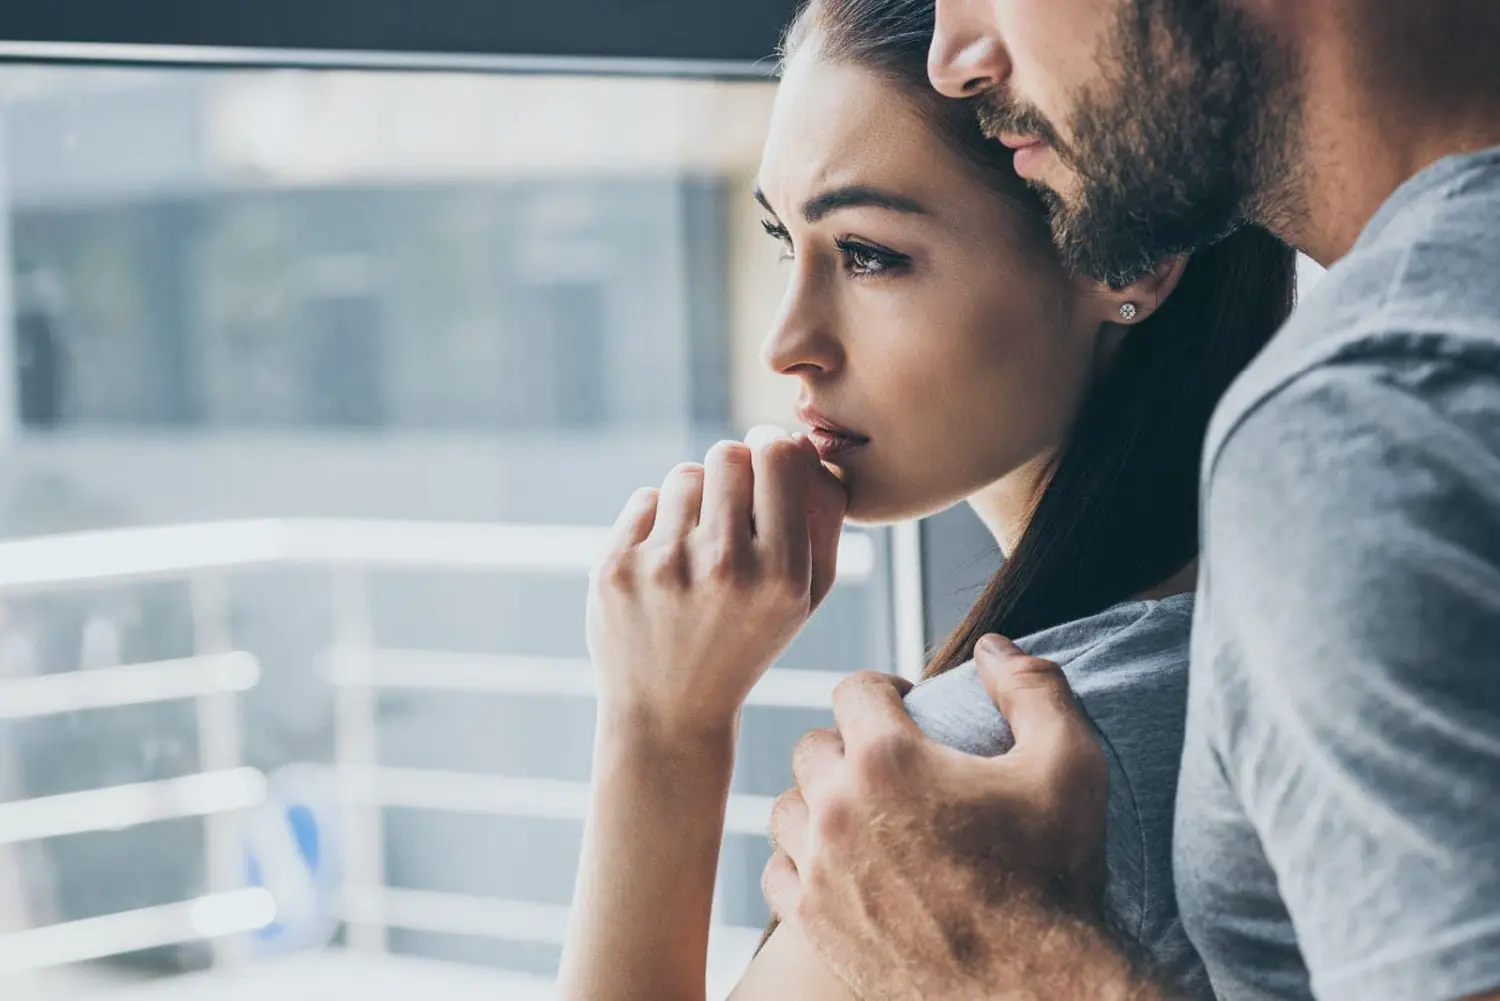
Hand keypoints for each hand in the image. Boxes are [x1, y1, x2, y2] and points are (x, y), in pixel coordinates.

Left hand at [586, 427, 846, 735]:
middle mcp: (724, 566)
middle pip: (728, 455)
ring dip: (695, 496)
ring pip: (685, 474)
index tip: (769, 457)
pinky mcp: (615, 568)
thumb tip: (807, 445)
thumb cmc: (748, 640)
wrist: (669, 710)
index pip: (779, 457)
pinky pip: (646, 498)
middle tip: (732, 501)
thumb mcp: (807, 596)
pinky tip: (665, 563)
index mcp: (782, 574)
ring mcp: (663, 566)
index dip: (774, 446)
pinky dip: (658, 519)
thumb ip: (824, 518)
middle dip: (734, 469)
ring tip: (698, 543)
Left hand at [762, 637, 1108, 1000]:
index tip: (904, 706)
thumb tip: (992, 646)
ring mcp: (818, 869)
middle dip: (850, 744)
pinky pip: (777, 871)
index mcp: (889, 759)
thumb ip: (1032, 688)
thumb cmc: (1055, 878)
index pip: (854, 690)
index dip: (883, 689)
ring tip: (860, 813)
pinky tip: (838, 864)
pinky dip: (801, 861)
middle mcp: (839, 808)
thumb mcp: (1069, 765)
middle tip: (889, 764)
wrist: (1035, 990)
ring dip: (818, 801)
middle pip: (813, 745)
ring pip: (787, 807)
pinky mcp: (812, 922)